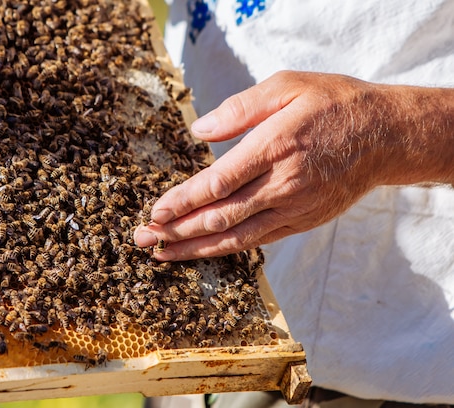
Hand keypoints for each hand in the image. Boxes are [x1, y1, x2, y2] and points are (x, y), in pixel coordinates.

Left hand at [134, 70, 453, 259]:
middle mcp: (283, 185)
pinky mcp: (302, 221)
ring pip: (236, 237)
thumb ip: (240, 107)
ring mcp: (294, 208)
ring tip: (162, 254)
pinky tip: (203, 252)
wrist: (385, 135)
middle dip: (177, 230)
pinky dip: (227, 249)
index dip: (183, 201)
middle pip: (220, 216)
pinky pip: (258, 241)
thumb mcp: (288, 86)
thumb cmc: (333, 104)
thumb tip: (199, 131)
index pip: (218, 183)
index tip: (155, 211)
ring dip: (195, 248)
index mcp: (274, 147)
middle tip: (143, 239)